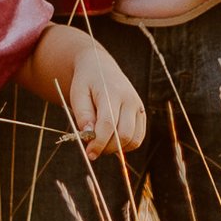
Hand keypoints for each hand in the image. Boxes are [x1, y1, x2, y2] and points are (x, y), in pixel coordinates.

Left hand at [61, 39, 145, 158]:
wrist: (100, 67)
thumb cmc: (86, 82)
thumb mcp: (78, 94)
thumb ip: (83, 115)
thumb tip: (89, 136)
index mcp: (112, 92)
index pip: (108, 124)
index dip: (98, 143)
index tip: (89, 154)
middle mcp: (130, 100)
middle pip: (123, 134)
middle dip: (107, 148)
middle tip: (93, 150)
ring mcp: (138, 107)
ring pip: (134, 139)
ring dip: (117, 149)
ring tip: (101, 143)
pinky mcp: (142, 113)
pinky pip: (138, 138)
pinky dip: (126, 145)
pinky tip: (112, 140)